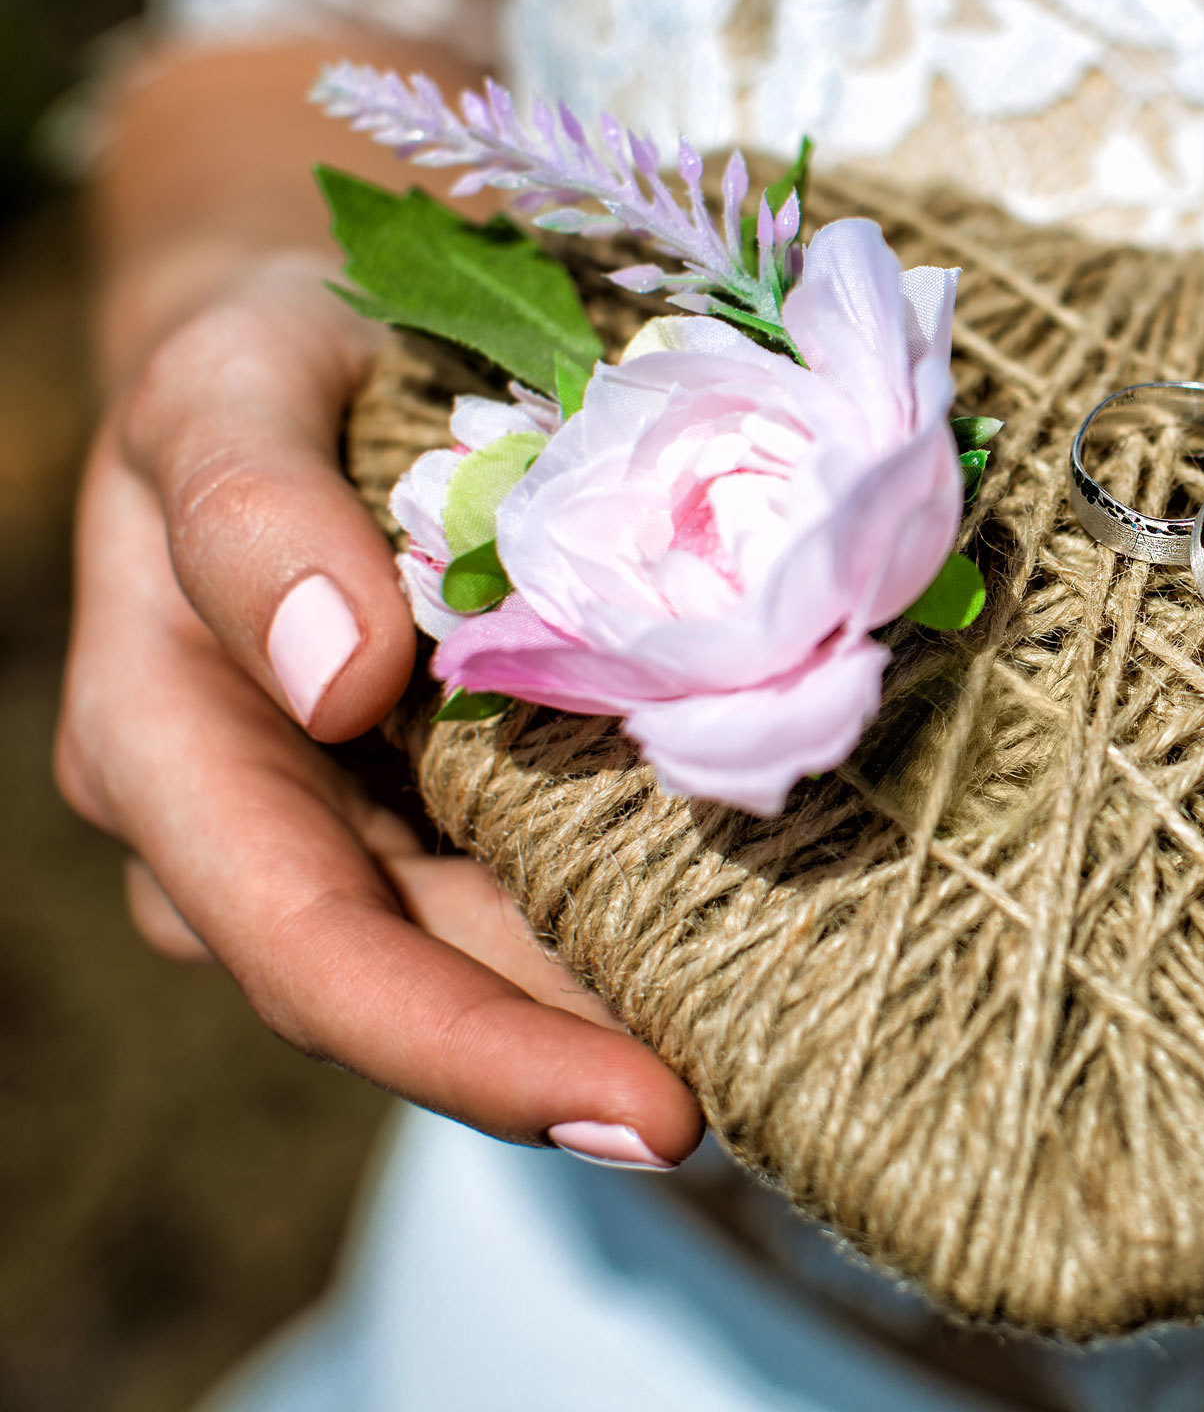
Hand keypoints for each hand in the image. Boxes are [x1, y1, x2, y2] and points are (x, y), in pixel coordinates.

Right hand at [56, 254, 702, 1168]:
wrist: (301, 336)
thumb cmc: (259, 357)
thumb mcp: (227, 391)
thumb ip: (250, 519)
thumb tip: (335, 678)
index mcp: (171, 753)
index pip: (315, 952)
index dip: (470, 1051)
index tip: (646, 1111)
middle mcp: (252, 828)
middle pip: (421, 996)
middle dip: (580, 1067)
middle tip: (769, 1104)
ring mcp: (349, 827)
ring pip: (489, 965)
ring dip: (622, 1016)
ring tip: (786, 1048)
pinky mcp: (437, 802)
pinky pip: (532, 892)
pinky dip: (631, 927)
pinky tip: (749, 944)